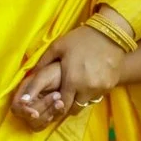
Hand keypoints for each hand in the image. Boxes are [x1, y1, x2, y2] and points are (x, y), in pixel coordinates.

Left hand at [10, 28, 124, 130]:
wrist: (110, 33)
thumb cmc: (81, 39)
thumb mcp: (58, 46)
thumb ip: (43, 62)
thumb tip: (29, 76)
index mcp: (72, 81)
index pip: (62, 106)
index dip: (57, 105)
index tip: (56, 100)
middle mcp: (86, 88)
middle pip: (75, 108)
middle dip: (69, 103)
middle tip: (67, 95)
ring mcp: (100, 87)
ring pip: (87, 102)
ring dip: (81, 98)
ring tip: (79, 86)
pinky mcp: (111, 85)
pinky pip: (99, 95)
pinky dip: (93, 91)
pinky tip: (91, 80)